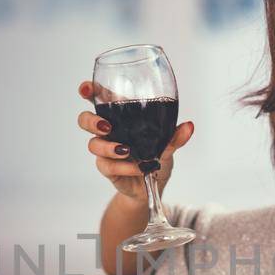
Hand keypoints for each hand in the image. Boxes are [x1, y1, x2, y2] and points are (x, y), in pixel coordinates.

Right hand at [77, 80, 193, 201]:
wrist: (153, 185)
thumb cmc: (156, 156)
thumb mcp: (168, 144)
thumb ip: (175, 136)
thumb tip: (189, 126)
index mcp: (120, 116)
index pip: (99, 98)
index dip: (89, 91)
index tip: (85, 89)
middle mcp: (108, 131)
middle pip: (85, 120)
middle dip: (91, 121)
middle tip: (106, 126)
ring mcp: (105, 150)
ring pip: (93, 144)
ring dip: (108, 147)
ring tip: (126, 150)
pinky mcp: (107, 168)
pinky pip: (107, 165)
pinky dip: (124, 166)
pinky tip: (139, 167)